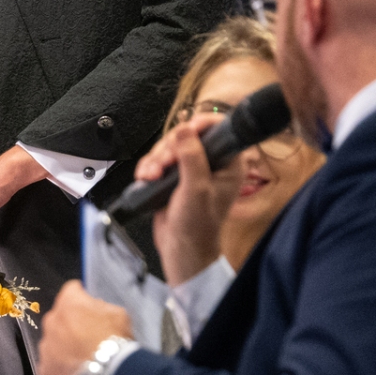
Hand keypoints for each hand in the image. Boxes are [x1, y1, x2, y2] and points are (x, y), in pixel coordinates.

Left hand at [35, 281, 132, 374]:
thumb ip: (102, 308)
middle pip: (60, 317)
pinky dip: (62, 368)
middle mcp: (51, 321)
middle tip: (88, 336)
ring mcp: (46, 346)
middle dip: (71, 323)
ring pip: (53, 342)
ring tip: (83, 357)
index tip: (89, 305)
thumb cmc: (115, 341)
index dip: (82, 297)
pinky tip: (77, 372)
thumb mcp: (118, 314)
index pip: (72, 291)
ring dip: (65, 346)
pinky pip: (52, 365)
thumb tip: (95, 309)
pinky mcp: (45, 370)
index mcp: (69, 302)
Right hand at [136, 117, 244, 285]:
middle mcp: (212, 163)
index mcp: (229, 164)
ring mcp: (191, 168)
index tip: (186, 130)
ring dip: (156, 159)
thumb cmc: (197, 227)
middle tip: (165, 164)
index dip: (201, 125)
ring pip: (169, 146)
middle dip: (170, 148)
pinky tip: (146, 177)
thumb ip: (192, 158)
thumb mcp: (197, 190)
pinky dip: (150, 166)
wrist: (181, 250)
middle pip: (187, 136)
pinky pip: (159, 159)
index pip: (219, 130)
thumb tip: (185, 130)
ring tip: (151, 176)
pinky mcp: (174, 175)